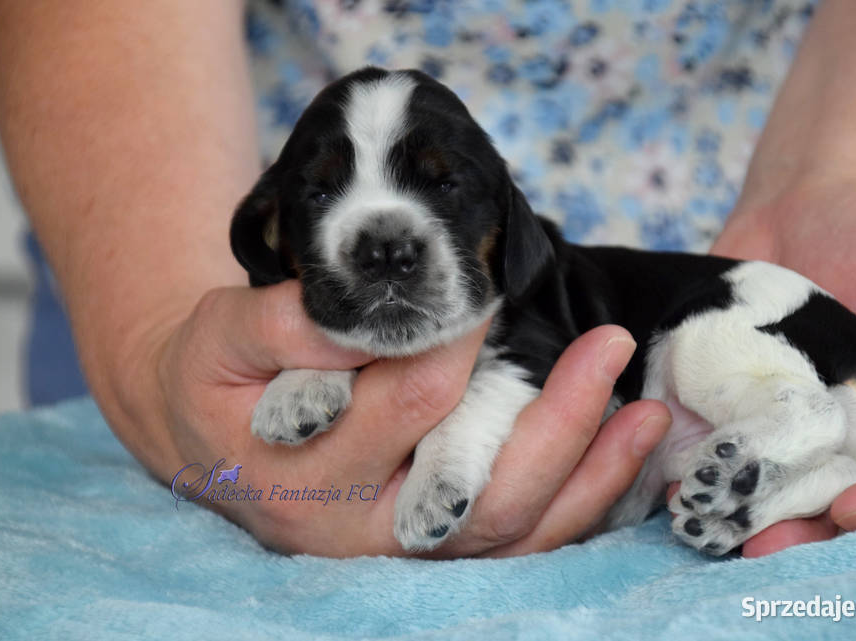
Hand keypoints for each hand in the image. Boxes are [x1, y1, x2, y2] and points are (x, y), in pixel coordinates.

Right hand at [155, 279, 669, 556]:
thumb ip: (282, 323)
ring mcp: (402, 548)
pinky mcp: (434, 546)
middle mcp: (357, 531)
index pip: (399, 406)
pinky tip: (625, 454)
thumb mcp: (221, 335)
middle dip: (555, 418)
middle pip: (475, 487)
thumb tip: (370, 316)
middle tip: (608, 345)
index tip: (488, 294)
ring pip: (510, 528)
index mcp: (300, 476)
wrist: (208, 432)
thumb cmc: (219, 376)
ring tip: (647, 413)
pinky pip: (519, 540)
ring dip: (587, 471)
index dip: (452, 346)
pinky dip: (580, 503)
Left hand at [708, 179, 855, 556]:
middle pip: (826, 508)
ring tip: (710, 520)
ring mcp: (777, 423)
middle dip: (801, 533)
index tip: (854, 507)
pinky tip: (671, 482)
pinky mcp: (723, 402)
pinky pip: (710, 446)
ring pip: (764, 490)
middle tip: (765, 545)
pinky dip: (692, 469)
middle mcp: (839, 436)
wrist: (804, 200)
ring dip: (739, 515)